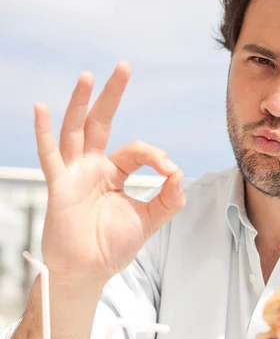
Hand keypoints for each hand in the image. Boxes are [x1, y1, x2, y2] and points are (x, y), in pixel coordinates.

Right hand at [36, 61, 184, 285]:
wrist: (89, 271)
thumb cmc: (113, 245)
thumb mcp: (149, 220)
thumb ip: (168, 199)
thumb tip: (179, 173)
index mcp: (114, 172)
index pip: (137, 150)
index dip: (156, 156)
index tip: (170, 172)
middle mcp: (93, 167)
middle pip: (101, 123)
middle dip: (112, 95)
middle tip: (124, 67)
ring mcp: (74, 173)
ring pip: (76, 130)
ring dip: (81, 103)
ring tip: (88, 76)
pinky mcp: (59, 186)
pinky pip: (50, 156)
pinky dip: (44, 133)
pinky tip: (40, 108)